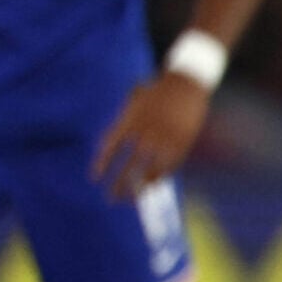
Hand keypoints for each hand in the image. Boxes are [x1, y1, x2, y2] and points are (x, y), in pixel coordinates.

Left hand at [93, 72, 211, 195]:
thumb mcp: (136, 101)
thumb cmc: (160, 90)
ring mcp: (164, 138)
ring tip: (135, 197)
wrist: (186, 82)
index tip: (94, 178)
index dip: (102, 163)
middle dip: (120, 184)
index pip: (110, 146)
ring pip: (149, 170)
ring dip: (140, 186)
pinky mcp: (181, 142)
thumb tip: (116, 142)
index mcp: (130, 120)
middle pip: (128, 164)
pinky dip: (160, 176)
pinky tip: (154, 184)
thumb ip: (126, 121)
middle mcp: (145, 132)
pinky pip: (169, 165)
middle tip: (112, 199)